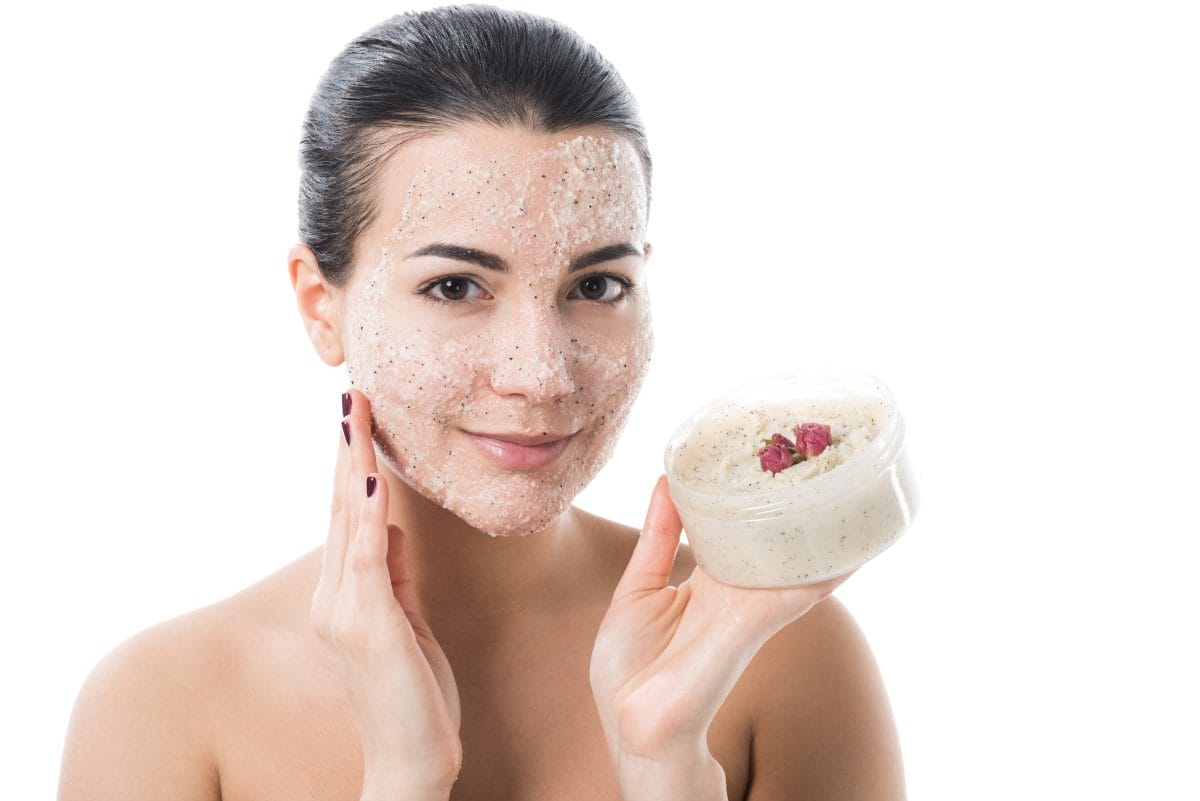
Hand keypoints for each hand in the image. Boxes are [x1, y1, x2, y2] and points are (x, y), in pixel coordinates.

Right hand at [310, 389, 461, 793]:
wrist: (410, 761)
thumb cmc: (411, 694)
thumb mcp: (404, 621)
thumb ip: (391, 573)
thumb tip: (385, 522)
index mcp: (344, 594)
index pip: (344, 513)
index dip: (349, 461)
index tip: (358, 415)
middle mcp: (334, 597)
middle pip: (337, 506)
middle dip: (346, 447)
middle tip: (352, 392)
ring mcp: (345, 612)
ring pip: (346, 521)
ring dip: (351, 464)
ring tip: (355, 415)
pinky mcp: (369, 627)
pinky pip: (367, 560)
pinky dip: (365, 517)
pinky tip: (370, 481)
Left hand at [590, 475, 853, 760]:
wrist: (632, 725)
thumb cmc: (631, 669)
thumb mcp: (639, 588)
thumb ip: (658, 538)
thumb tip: (665, 482)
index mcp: (711, 582)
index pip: (742, 530)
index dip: (755, 497)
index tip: (769, 460)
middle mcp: (738, 592)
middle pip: (777, 542)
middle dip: (799, 506)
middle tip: (824, 459)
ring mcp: (748, 609)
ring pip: (798, 563)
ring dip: (826, 533)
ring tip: (854, 494)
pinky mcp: (749, 626)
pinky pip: (794, 592)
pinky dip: (824, 572)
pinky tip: (850, 551)